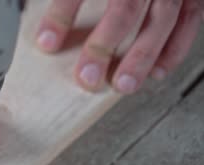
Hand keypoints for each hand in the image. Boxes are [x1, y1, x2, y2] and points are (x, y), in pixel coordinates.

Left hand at [37, 0, 202, 93]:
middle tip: (87, 76)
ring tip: (123, 84)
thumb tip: (46, 35)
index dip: (62, 15)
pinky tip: (157, 72)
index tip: (46, 42)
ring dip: (142, 56)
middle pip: (125, 7)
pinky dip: (175, 49)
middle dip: (104, 45)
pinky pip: (190, 20)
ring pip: (162, 18)